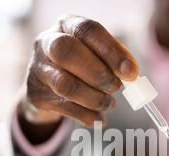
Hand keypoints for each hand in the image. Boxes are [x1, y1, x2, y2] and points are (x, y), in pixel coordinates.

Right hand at [21, 15, 139, 127]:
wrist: (46, 86)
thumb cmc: (79, 65)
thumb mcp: (95, 54)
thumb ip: (113, 60)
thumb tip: (132, 74)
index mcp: (66, 25)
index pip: (88, 31)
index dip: (112, 51)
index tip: (131, 72)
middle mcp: (47, 42)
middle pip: (68, 52)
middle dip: (98, 74)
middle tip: (116, 88)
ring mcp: (38, 69)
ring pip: (66, 85)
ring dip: (94, 99)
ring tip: (110, 105)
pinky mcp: (36, 95)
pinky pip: (65, 108)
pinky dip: (87, 116)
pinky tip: (99, 118)